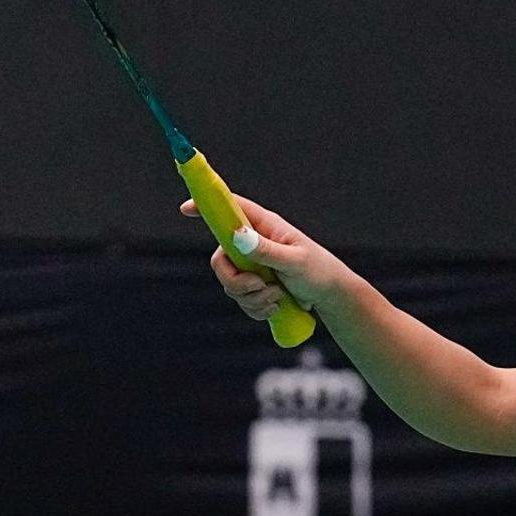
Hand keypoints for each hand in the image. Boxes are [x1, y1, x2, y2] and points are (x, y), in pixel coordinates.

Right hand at [181, 193, 356, 321]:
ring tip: (278, 297)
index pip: (230, 209)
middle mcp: (253, 243)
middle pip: (220, 260)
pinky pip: (240, 300)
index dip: (206, 207)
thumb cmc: (318, 270)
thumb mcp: (294, 260)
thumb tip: (238, 236)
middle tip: (260, 286)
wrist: (329, 295)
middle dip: (236, 281)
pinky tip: (276, 307)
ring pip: (229, 285)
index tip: (185, 209)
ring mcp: (251, 265)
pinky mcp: (254, 285)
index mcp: (264, 226)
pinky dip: (256, 308)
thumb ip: (267, 250)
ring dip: (252, 298)